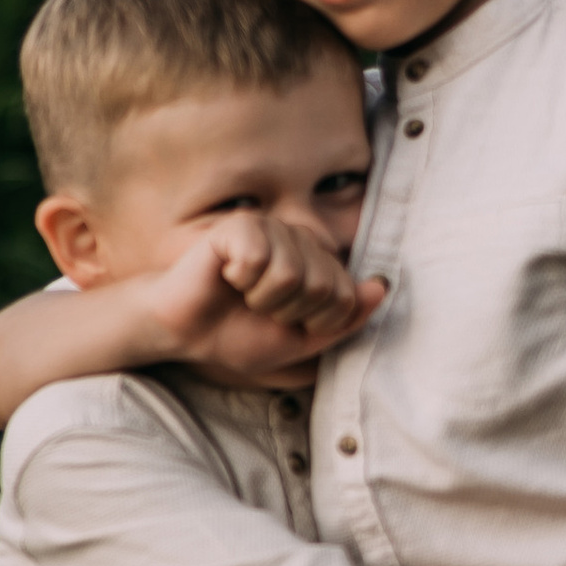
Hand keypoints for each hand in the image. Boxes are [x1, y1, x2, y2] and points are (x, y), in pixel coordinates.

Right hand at [144, 217, 385, 382]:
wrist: (185, 333)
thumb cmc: (238, 334)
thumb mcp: (302, 341)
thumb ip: (344, 318)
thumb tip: (381, 287)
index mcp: (319, 265)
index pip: (346, 299)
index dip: (314, 324)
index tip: (284, 323)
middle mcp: (300, 241)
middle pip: (323, 286)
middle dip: (288, 313)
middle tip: (258, 309)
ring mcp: (273, 229)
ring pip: (292, 274)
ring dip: (262, 299)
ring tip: (242, 293)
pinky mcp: (242, 225)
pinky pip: (260, 259)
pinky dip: (241, 281)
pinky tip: (226, 275)